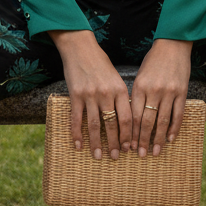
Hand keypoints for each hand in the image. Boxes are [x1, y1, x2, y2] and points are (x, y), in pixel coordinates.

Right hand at [48, 30, 131, 159]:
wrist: (80, 48)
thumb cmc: (100, 63)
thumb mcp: (116, 78)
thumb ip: (120, 97)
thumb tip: (127, 119)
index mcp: (120, 89)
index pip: (128, 118)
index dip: (129, 135)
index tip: (130, 148)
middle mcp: (106, 94)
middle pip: (112, 124)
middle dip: (115, 143)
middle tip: (116, 157)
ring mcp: (90, 95)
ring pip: (95, 125)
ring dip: (96, 143)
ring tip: (98, 156)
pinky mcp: (75, 95)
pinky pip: (77, 119)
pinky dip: (77, 134)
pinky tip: (78, 145)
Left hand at [130, 38, 192, 157]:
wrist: (173, 45)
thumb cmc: (153, 61)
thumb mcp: (140, 76)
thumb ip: (137, 96)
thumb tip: (133, 120)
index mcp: (139, 86)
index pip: (134, 115)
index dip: (131, 133)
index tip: (129, 146)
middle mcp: (154, 90)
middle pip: (147, 121)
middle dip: (143, 140)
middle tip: (140, 154)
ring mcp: (169, 92)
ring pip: (163, 121)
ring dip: (158, 139)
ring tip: (156, 152)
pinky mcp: (182, 92)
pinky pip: (178, 114)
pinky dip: (174, 128)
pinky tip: (171, 139)